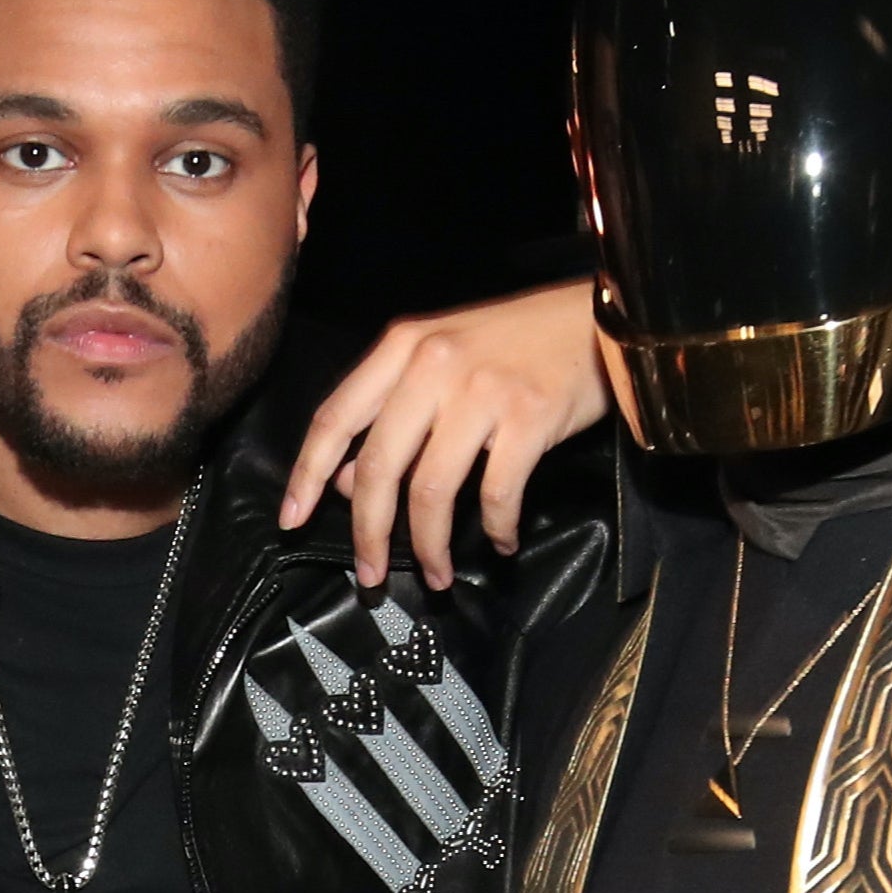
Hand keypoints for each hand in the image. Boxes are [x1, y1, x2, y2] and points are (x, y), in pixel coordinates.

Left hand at [279, 278, 610, 589]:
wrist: (599, 318)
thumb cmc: (517, 342)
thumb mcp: (442, 361)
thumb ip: (392, 413)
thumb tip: (347, 482)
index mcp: (402, 347)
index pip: (335, 417)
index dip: (307, 475)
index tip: (292, 520)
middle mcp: (433, 365)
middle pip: (378, 465)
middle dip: (368, 531)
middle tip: (369, 574)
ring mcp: (481, 390)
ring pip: (431, 490)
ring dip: (428, 546)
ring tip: (436, 574)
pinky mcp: (529, 417)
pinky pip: (496, 493)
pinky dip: (494, 528)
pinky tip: (500, 542)